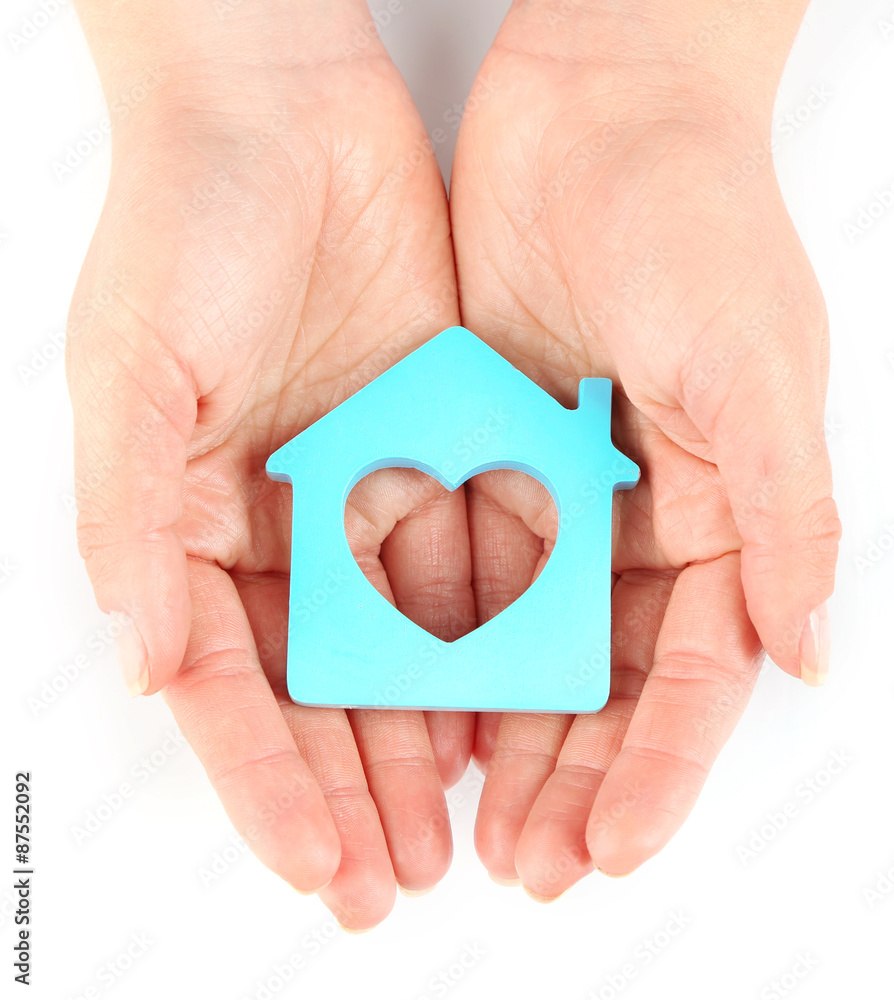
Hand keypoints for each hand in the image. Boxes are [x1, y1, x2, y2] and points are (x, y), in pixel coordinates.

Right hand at [67, 4, 471, 928]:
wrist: (281, 113)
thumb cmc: (186, 227)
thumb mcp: (132, 380)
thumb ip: (130, 527)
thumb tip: (148, 664)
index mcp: (191, 523)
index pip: (230, 683)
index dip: (266, 780)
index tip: (312, 862)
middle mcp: (276, 523)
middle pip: (316, 686)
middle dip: (350, 788)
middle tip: (389, 881)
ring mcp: (357, 489)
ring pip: (398, 641)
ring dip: (420, 735)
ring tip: (452, 827)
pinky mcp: (431, 445)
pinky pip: (463, 558)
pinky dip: (482, 634)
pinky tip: (503, 707)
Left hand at [449, 1, 840, 894]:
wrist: (597, 112)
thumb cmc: (696, 221)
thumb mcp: (760, 373)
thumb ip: (788, 518)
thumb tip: (814, 652)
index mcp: (724, 513)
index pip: (696, 675)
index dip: (659, 768)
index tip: (611, 845)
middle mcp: (641, 518)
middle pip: (606, 681)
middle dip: (570, 776)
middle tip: (525, 862)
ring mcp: (559, 492)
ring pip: (526, 641)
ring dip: (500, 730)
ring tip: (464, 818)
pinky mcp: (486, 452)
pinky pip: (458, 565)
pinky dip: (439, 637)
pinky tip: (413, 707)